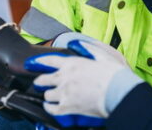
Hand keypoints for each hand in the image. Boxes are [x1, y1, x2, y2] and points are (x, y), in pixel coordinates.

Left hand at [24, 38, 140, 127]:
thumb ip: (90, 49)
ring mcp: (64, 93)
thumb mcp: (102, 56)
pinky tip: (49, 107)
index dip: (39, 61)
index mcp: (72, 63)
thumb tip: (82, 43)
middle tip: (40, 82)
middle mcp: (65, 77)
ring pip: (47, 95)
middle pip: (43, 79)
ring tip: (50, 96)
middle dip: (40, 81)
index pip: (49, 60)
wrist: (118, 92)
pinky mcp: (68, 107)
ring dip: (48, 95)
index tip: (33, 63)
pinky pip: (51, 109)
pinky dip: (49, 108)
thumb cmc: (113, 75)